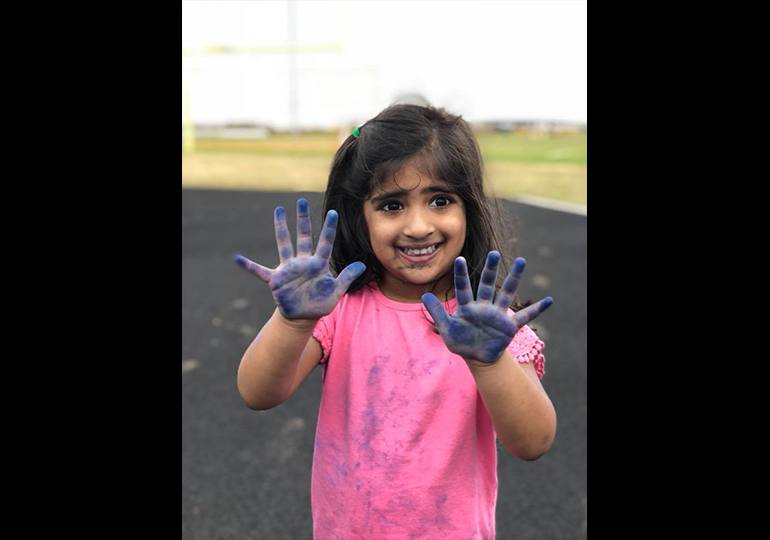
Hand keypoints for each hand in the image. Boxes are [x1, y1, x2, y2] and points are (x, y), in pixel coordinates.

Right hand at [234, 198, 365, 319]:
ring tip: (279, 210)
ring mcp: (288, 269)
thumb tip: (363, 265)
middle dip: (303, 219)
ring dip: (281, 228)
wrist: (303, 316)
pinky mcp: (276, 280)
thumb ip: (347, 277)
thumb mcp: (336, 291)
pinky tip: (237, 258)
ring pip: (284, 244)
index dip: (329, 228)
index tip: (334, 213)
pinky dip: (248, 266)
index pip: (325, 242)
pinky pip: (259, 271)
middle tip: (302, 200)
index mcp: (318, 264)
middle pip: (303, 236)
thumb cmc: (319, 303)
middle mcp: (302, 262)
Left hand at [422, 252, 552, 362]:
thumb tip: (424, 295)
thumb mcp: (447, 330)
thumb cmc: (461, 342)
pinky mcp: (509, 326)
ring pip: (507, 293)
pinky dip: (537, 309)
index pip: (463, 288)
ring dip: (514, 278)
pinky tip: (549, 300)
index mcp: (467, 307)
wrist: (478, 357)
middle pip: (488, 284)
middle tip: (494, 253)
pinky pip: (525, 317)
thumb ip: (437, 313)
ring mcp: (498, 315)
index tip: (459, 258)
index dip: (461, 274)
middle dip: (491, 269)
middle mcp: (484, 306)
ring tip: (521, 260)